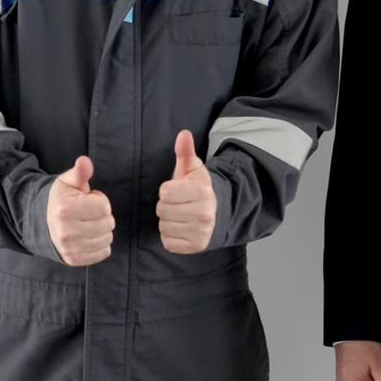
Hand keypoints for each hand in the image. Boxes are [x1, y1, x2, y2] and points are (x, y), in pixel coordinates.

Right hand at [46, 155, 114, 265]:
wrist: (43, 221)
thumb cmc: (61, 199)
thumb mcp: (68, 182)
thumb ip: (80, 172)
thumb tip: (85, 161)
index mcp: (65, 209)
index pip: (104, 207)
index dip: (100, 200)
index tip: (88, 200)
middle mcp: (66, 232)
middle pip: (108, 223)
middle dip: (102, 215)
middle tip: (88, 212)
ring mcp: (70, 248)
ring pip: (108, 238)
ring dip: (102, 230)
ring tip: (88, 223)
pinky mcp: (74, 259)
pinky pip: (104, 252)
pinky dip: (101, 244)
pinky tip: (89, 236)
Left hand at [157, 130, 217, 253]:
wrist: (218, 213)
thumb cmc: (198, 189)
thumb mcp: (193, 168)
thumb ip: (186, 151)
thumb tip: (183, 134)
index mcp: (202, 192)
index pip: (165, 193)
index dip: (168, 190)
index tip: (178, 190)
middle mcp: (203, 213)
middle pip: (162, 210)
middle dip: (167, 206)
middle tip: (179, 204)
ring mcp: (200, 232)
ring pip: (164, 226)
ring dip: (168, 221)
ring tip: (180, 215)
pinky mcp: (195, 246)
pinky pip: (168, 241)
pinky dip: (171, 236)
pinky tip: (181, 228)